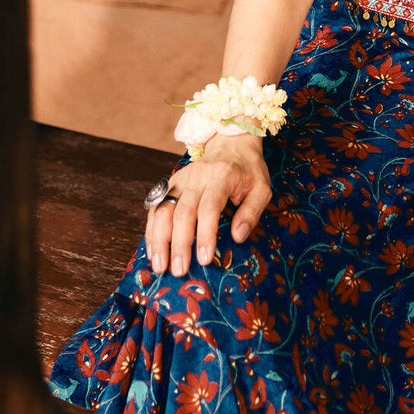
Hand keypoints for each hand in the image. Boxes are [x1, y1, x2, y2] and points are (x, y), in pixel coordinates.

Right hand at [145, 136, 271, 276]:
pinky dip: (152, 230)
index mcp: (221, 176)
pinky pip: (156, 207)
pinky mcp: (170, 183)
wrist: (231, 144)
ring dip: (159, 239)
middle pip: (182, 211)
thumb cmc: (248, 171)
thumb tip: (238, 237)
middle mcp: (197, 176)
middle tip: (180, 270)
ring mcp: (180, 179)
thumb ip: (251, 212)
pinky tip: (152, 250)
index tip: (204, 259)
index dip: (205, 234)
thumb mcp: (261, 188)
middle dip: (179, 244)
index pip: (209, 207)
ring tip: (159, 265)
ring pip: (163, 209)